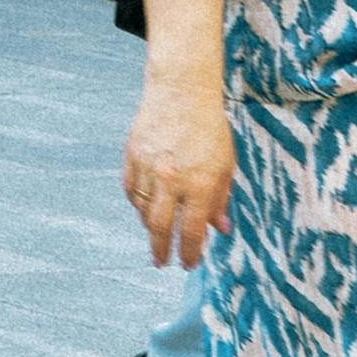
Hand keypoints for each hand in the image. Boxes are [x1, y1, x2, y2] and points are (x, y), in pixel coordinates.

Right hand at [123, 68, 233, 269]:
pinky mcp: (132, 156)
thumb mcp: (225, 166)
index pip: (191, 231)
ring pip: (143, 210)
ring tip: (156, 233)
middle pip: (160, 227)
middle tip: (162, 262)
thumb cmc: (210, 129)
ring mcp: (148, 168)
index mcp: (199, 184)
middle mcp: (171, 179)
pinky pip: (131, 189)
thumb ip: (220, 199)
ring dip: (150, 226)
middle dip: (161, 250)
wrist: (182, 92)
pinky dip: (137, 202)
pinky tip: (145, 207)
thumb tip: (219, 229)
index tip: (188, 264)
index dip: (189, 253)